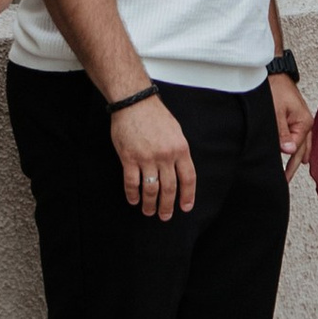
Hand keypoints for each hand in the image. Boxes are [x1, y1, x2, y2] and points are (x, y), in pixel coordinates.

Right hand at [111, 90, 196, 220]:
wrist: (135, 102)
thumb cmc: (155, 115)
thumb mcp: (175, 131)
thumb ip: (178, 151)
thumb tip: (179, 171)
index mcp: (180, 148)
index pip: (188, 178)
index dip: (188, 195)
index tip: (185, 207)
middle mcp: (166, 155)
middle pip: (169, 188)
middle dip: (167, 206)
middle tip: (165, 216)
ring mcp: (147, 158)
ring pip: (151, 189)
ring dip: (150, 204)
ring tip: (148, 211)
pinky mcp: (129, 158)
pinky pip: (132, 183)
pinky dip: (133, 194)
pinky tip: (134, 200)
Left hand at [270, 72, 311, 175]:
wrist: (274, 71)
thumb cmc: (275, 88)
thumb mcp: (275, 112)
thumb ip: (282, 133)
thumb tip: (288, 151)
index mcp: (304, 122)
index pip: (297, 149)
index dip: (289, 163)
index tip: (282, 177)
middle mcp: (306, 122)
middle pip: (302, 149)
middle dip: (294, 165)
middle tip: (285, 180)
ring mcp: (303, 120)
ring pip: (302, 144)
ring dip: (297, 157)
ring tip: (290, 173)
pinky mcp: (297, 117)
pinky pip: (300, 137)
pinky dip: (298, 147)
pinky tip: (297, 154)